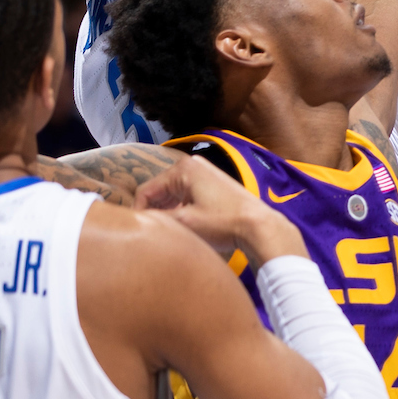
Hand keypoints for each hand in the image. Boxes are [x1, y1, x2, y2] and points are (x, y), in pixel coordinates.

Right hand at [134, 155, 306, 267]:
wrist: (258, 225)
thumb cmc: (223, 223)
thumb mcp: (184, 223)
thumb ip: (157, 219)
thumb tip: (139, 220)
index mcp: (182, 168)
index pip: (146, 190)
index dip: (139, 212)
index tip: (139, 232)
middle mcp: (193, 165)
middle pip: (160, 191)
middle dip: (154, 211)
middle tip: (152, 233)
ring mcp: (205, 173)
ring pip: (173, 194)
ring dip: (167, 211)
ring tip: (166, 232)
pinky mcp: (214, 184)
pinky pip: (187, 195)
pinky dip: (181, 209)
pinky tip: (183, 227)